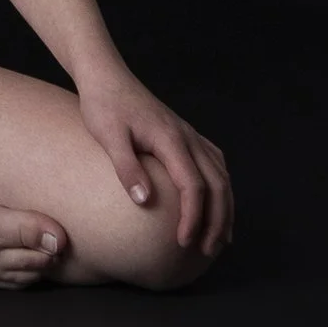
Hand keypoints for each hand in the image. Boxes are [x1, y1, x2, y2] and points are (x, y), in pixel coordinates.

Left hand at [78, 69, 231, 255]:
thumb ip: (127, 167)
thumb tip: (145, 201)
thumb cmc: (102, 104)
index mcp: (171, 139)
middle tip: (207, 251)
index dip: (193, 217)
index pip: (193, 186)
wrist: (105, 75)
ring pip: (221, 175)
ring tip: (220, 237)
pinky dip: (221, 187)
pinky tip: (217, 203)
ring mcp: (189, 134)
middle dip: (217, 221)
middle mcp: (187, 137)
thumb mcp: (108, 136)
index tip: (184, 243)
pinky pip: (214, 163)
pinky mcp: (185, 134)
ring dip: (225, 207)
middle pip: (217, 185)